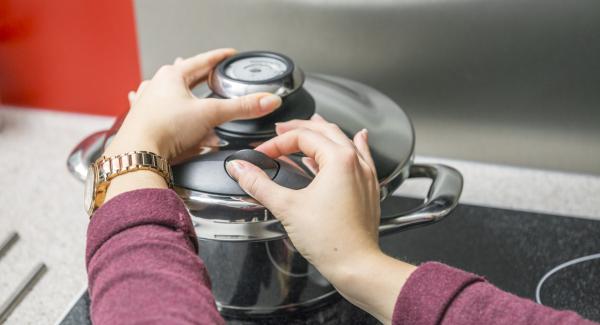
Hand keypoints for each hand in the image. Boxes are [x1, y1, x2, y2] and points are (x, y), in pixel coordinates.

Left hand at [102, 48, 281, 202]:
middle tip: (212, 75)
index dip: (219, 57)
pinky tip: (163, 114)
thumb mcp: (211, 114)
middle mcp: (156, 86)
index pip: (202, 60)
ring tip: (191, 96)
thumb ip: (241, 108)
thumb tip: (267, 101)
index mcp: (172, 76)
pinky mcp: (142, 122)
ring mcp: (147, 103)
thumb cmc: (165, 128)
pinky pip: (157, 113)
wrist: (138, 152)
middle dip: (200, 76)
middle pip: (184, 75)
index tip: (229, 55)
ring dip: (183, 95)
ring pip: (170, 94)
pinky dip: (165, 113)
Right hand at [225, 115, 415, 323]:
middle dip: (300, 128)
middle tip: (281, 129)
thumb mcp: (287, 207)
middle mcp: (355, 162)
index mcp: (338, 159)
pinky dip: (354, 145)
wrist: (357, 265)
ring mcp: (365, 175)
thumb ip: (260, 184)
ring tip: (313, 125)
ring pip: (345, 141)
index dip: (277, 143)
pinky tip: (359, 139)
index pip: (302, 137)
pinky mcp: (369, 188)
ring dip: (324, 132)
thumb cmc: (331, 240)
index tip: (263, 154)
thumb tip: (240, 169)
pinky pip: (363, 157)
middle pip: (325, 131)